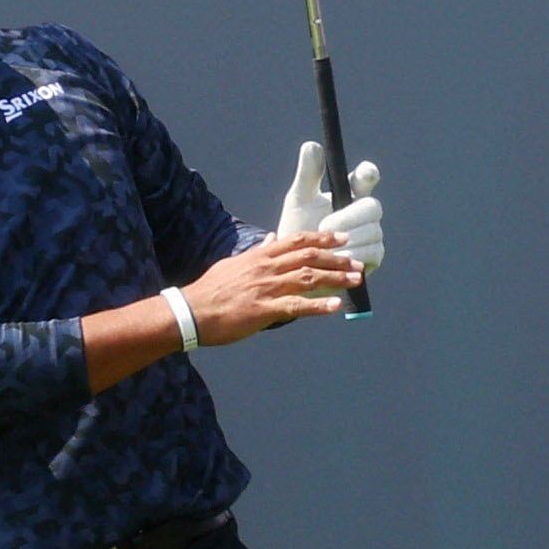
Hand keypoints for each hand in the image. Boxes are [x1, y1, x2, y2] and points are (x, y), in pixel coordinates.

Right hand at [182, 232, 362, 345]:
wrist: (190, 311)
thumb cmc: (210, 291)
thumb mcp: (233, 263)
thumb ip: (256, 252)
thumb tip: (270, 239)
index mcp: (260, 256)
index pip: (297, 241)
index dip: (322, 237)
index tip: (342, 238)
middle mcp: (266, 268)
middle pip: (309, 257)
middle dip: (337, 259)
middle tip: (357, 262)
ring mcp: (266, 288)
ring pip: (309, 278)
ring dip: (336, 278)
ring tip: (356, 280)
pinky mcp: (264, 310)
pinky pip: (297, 306)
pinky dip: (319, 306)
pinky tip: (336, 306)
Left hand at [276, 143, 384, 272]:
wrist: (294, 267)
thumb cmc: (296, 229)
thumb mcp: (298, 200)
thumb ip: (308, 174)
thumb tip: (311, 145)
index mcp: (349, 193)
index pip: (365, 179)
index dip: (368, 174)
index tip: (365, 173)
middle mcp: (364, 213)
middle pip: (372, 207)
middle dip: (349, 216)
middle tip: (324, 225)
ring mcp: (372, 234)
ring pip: (371, 232)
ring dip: (346, 240)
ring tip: (323, 246)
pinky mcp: (373, 257)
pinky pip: (370, 255)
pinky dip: (351, 257)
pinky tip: (335, 261)